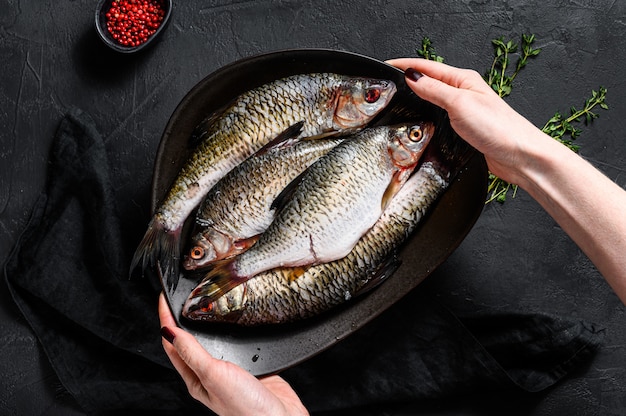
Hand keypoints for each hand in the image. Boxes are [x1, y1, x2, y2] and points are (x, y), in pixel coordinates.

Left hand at [158, 293, 308, 415]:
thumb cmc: (245, 408)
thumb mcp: (213, 375)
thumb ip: (192, 352)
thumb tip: (168, 331)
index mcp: (194, 378)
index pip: (172, 343)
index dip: (166, 318)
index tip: (164, 297)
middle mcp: (210, 373)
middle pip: (190, 341)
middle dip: (184, 318)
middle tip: (181, 295)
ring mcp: (230, 369)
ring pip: (214, 340)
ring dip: (208, 322)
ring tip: (204, 303)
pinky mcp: (250, 366)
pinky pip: (237, 343)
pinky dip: (232, 329)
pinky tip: (235, 321)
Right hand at [388, 58, 625, 302]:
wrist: (521, 156)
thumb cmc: (498, 129)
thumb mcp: (459, 104)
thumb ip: (434, 90)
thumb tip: (412, 77)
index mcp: (463, 80)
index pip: (427, 66)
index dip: (405, 65)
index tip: (386, 66)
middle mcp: (465, 92)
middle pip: (430, 81)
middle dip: (409, 80)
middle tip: (387, 84)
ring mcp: (465, 111)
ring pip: (434, 100)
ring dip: (417, 98)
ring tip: (398, 100)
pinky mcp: (466, 129)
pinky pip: (440, 117)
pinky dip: (427, 115)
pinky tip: (420, 122)